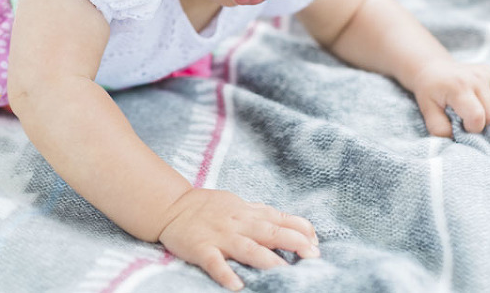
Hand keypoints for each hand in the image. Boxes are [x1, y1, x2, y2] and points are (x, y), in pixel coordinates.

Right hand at [157, 188, 319, 290]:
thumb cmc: (210, 207)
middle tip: (313, 257)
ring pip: (248, 248)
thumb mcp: (240, 204)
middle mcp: (239, 223)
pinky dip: (226, 274)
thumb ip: (265, 215)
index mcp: (250, 213)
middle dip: (294, 243)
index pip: (282, 219)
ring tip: (284, 273)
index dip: (302, 230)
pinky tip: (237, 286)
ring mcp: (220, 236)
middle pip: (271, 232)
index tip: (317, 243)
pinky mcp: (201, 249)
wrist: (173, 206)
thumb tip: (296, 226)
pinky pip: (215, 263)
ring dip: (267, 260)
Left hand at [410, 60, 489, 137]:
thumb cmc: (430, 92)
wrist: (435, 69)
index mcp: (458, 87)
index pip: (477, 117)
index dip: (472, 128)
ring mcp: (488, 73)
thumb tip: (455, 138)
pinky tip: (486, 102)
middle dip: (481, 122)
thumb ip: (439, 128)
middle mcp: (476, 77)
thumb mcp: (427, 111)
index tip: (461, 124)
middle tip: (466, 116)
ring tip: (477, 109)